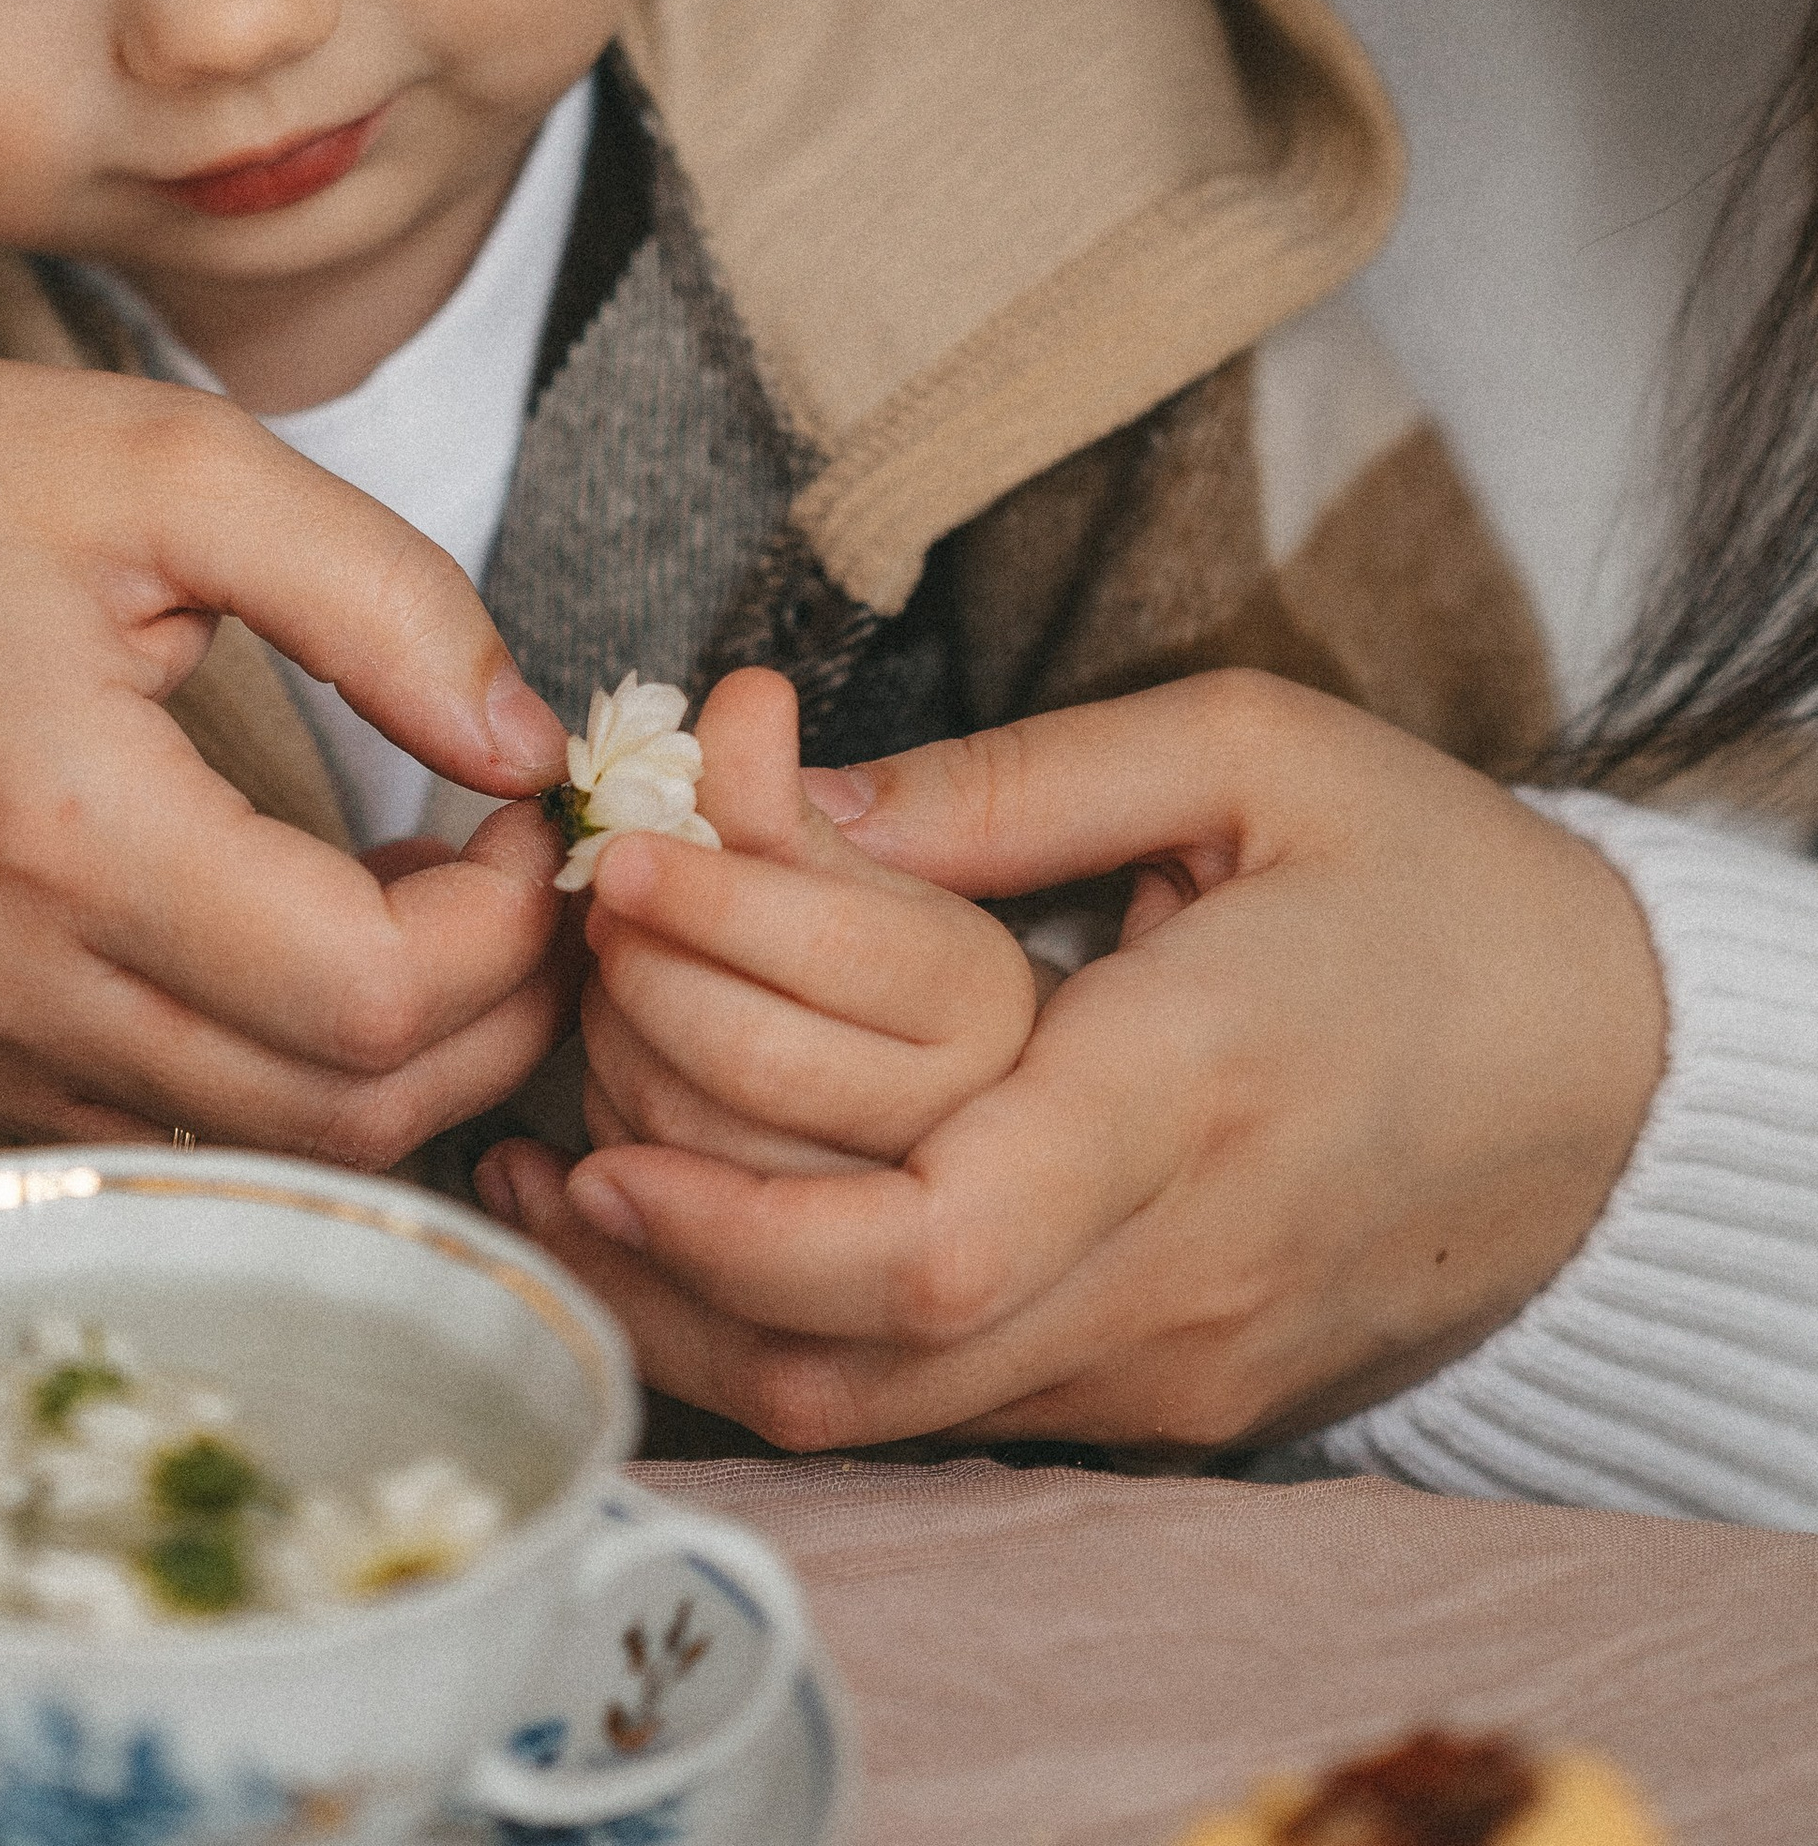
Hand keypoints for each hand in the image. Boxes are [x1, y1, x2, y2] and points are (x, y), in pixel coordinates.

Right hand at [0, 330, 573, 1161]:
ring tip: (424, 894)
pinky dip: (266, 1063)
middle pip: (335, 1115)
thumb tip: (527, 750)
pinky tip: (298, 931)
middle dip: (485, 1014)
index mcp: (61, 831)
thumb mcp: (177, 467)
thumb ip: (383, 599)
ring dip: (388, 1051)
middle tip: (521, 877)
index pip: (369, 999)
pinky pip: (152, 1125)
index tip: (523, 811)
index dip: (502, 930)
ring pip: (255, 1147)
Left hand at [478, 673, 1665, 1454]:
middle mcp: (1169, 1266)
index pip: (924, 1236)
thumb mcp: (1252, 751)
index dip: (730, 1204)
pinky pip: (944, 1406)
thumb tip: (789, 798)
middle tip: (545, 1123)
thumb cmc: (1439, 883)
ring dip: (702, 1316)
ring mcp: (1170, 1359)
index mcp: (1187, 1092)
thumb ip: (1014, 783)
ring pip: (882, 1418)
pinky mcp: (1167, 1393)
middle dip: (668, 1254)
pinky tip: (699, 1228)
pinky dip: (798, 1337)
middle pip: (864, 1358)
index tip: (600, 1105)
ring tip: (564, 1185)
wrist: (1624, 1078)